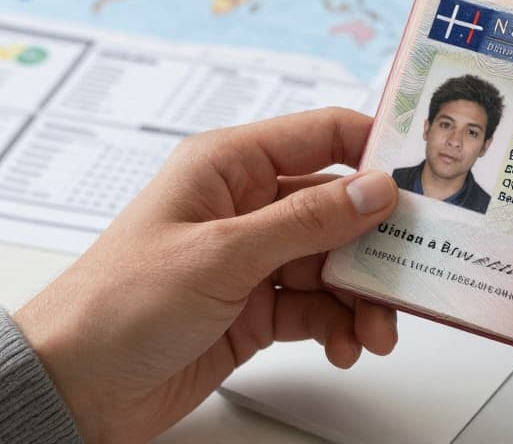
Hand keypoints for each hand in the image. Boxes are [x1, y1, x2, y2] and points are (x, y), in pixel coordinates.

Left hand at [14, 107, 400, 442]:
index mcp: (231, 166)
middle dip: (379, 245)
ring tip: (375, 330)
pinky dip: (340, 326)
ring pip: (338, 264)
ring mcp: (255, 259)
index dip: (377, 150)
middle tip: (413, 272)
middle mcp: (248, 206)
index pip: (324, 136)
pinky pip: (320, 307)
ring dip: (365, 297)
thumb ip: (307, 220)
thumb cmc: (116, 306)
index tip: (424, 175)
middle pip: (343, 208)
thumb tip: (376, 189)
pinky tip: (345, 346)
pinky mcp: (258, 308)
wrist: (74, 390)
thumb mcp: (222, 254)